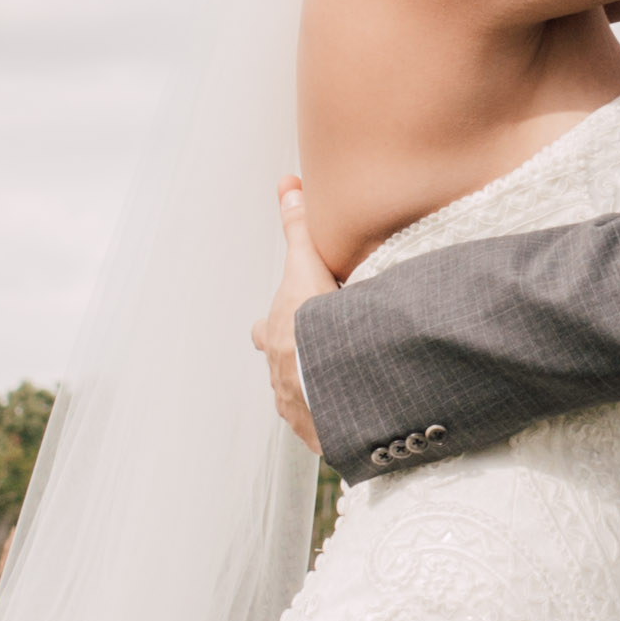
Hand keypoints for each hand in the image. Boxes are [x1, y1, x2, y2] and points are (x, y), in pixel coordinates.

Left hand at [255, 180, 333, 451]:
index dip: (269, 329)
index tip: (276, 327)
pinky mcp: (322, 436)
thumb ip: (298, 227)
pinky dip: (340, 430)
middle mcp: (280, 376)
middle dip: (290, 369)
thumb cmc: (315, 322)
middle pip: (277, 373)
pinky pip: (328, 435)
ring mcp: (298, 410)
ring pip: (300, 405)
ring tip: (339, 399)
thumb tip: (285, 184)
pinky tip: (355, 431)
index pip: (264, 332)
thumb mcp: (307, 265)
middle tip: (309, 364)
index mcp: (276, 338)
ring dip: (316, 399)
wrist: (329, 375)